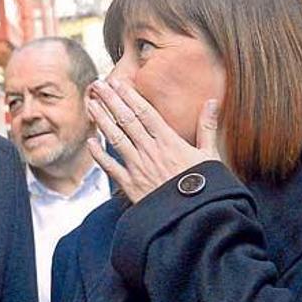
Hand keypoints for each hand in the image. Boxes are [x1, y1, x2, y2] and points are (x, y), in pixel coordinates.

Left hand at [86, 79, 220, 202]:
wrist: (196, 219)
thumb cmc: (205, 187)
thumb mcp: (211, 155)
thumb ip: (207, 127)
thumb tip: (211, 101)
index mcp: (169, 141)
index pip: (145, 112)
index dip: (129, 96)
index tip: (118, 82)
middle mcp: (150, 151)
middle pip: (126, 120)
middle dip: (111, 100)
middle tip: (97, 85)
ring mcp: (138, 168)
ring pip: (115, 138)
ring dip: (101, 120)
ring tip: (90, 104)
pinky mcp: (130, 186)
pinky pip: (111, 167)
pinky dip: (99, 154)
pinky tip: (90, 142)